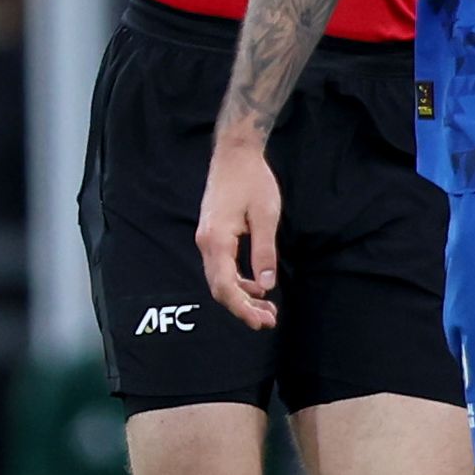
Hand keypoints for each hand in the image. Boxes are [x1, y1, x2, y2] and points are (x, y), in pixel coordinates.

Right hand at [195, 138, 283, 328]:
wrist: (235, 154)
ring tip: (267, 309)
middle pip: (220, 287)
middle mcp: (206, 242)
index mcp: (217, 240)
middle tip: (268, 321)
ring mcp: (207, 239)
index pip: (225, 286)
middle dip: (243, 308)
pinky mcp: (212, 235)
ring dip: (242, 296)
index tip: (262, 321)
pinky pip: (222, 266)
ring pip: (220, 279)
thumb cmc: (252, 181)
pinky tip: (257, 286)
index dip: (242, 308)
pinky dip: (238, 281)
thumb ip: (264, 253)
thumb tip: (266, 286)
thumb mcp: (266, 216)